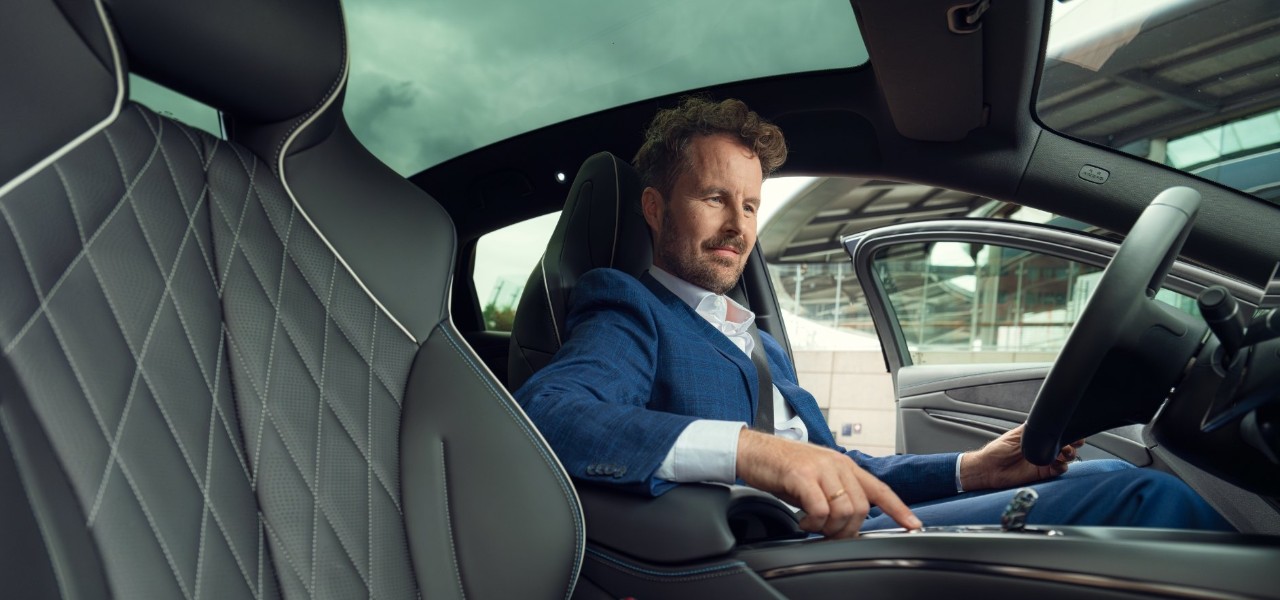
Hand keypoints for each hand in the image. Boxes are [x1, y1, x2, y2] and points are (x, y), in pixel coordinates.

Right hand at [735, 429, 921, 538]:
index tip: (913, 524)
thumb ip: (837, 493)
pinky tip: (802, 521)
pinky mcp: (802, 475)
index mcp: (844, 465)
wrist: (753, 451)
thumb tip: (849, 521)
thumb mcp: (817, 479)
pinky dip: (812, 523)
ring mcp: (820, 468)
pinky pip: (820, 509)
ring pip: (843, 510)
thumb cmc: (783, 468)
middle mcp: (837, 464)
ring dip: (828, 527)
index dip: (899, 508)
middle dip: (847, 529)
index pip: (879, 489)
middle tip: (827, 533)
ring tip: (812, 525)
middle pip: (860, 508)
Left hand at [959, 424, 1082, 490]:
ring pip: (1065, 458)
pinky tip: (1057, 463)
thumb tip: (1044, 421)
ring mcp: (1044, 461)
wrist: (989, 469)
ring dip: (1069, 455)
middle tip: (1071, 443)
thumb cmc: (997, 451)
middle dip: (1072, 443)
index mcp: (1037, 437)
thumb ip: (1030, 430)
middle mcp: (1043, 448)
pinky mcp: (1043, 473)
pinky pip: (1058, 470)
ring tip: (1064, 453)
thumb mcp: (1015, 435)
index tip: (1073, 432)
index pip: (1056, 433)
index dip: (1067, 433)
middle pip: (1065, 445)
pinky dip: (1062, 466)